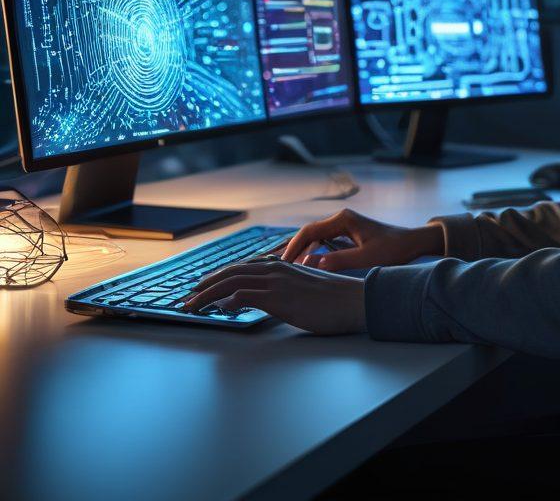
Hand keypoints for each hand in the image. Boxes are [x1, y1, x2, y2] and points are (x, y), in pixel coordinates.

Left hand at [182, 259, 365, 334]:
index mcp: (282, 265)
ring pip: (231, 283)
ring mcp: (276, 282)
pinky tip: (217, 309)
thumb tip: (267, 297)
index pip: (242, 268)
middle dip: (206, 285)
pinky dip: (226, 301)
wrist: (354, 300)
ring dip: (207, 295)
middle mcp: (276, 269)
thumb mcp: (306, 288)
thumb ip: (285, 288)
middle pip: (231, 273)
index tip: (204, 286)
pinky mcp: (279, 298)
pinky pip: (244, 296)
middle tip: (189, 297)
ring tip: (192, 306)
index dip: (220, 276)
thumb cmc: (335, 298)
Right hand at [280, 208, 443, 272]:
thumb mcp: (367, 257)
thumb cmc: (393, 249)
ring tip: (285, 267)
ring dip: (301, 250)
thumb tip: (313, 263)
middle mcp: (341, 219)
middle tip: (276, 266)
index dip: (293, 246)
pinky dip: (312, 251)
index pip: (309, 231)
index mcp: (343, 220)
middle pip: (308, 232)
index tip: (282, 262)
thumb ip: (340, 260)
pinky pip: (323, 241)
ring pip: (314, 237)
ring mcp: (344, 225)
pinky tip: (305, 264)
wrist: (413, 243)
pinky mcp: (348, 234)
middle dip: (292, 248)